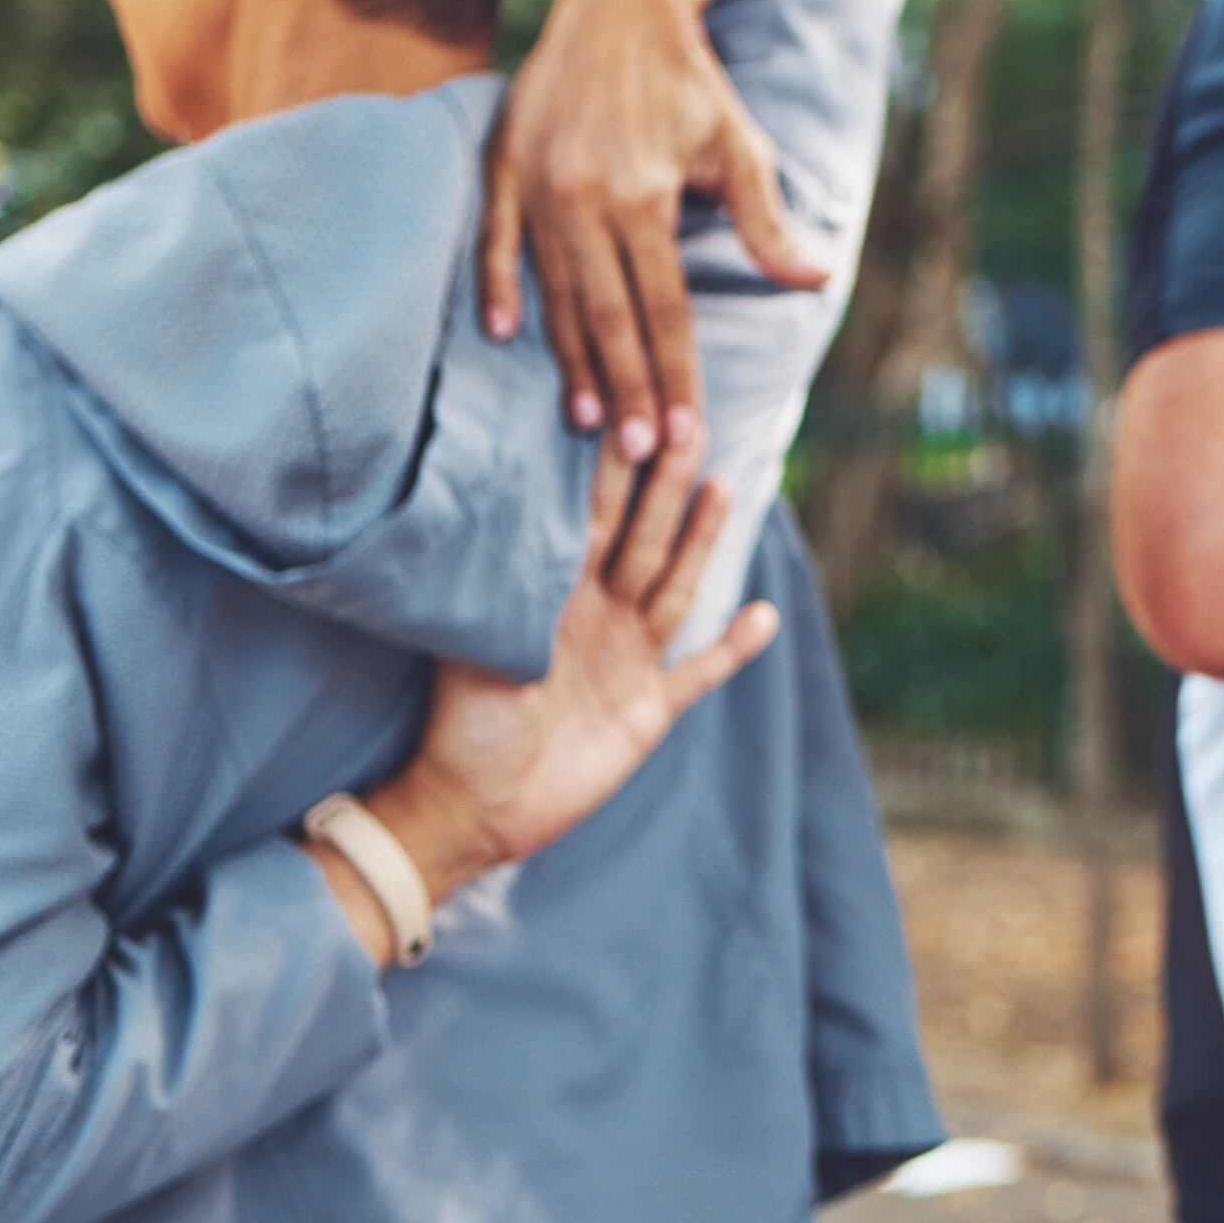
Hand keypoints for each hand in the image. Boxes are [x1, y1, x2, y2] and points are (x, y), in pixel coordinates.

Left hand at [338, 426, 785, 949]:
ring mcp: (626, 660)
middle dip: (666, 482)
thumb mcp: (473, 647)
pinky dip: (730, 648)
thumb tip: (520, 525)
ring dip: (701, 539)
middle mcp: (594, 616)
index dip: (613, 469)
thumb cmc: (462, 725)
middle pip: (643, 536)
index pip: (589, 516)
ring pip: (673, 586)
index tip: (633, 414)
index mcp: (550, 595)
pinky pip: (698, 673)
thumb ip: (507, 591)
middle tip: (689, 422)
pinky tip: (761, 616)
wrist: (474, 808)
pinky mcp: (648, 710)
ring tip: (725, 485)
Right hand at [478, 0, 820, 447]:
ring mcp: (537, 182)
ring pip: (553, 290)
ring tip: (583, 418)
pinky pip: (497, 238)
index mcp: (642, 196)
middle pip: (606, 315)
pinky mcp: (505, 163)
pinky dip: (499, 285)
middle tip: (634, 458)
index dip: (674, 374)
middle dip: (624, 390)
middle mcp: (582, 196)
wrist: (620, 2)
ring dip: (569, 357)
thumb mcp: (739, 145)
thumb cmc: (691, 81)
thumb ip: (767, 222)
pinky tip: (501, 332)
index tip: (683, 434)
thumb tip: (816, 280)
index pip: (662, 308)